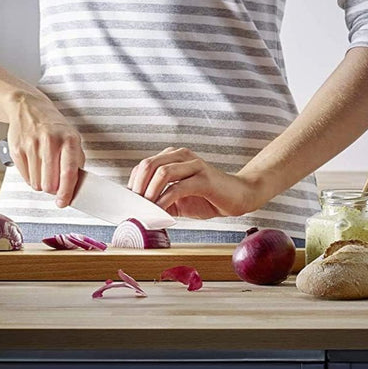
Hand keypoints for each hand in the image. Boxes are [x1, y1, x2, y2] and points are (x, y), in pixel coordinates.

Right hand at [5, 92, 84, 206]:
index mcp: (68, 139)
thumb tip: (74, 187)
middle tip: (54, 183)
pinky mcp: (17, 149)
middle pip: (50, 183)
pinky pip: (25, 177)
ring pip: (36, 183)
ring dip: (41, 184)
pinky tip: (34, 165)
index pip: (68, 172)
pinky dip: (31, 177)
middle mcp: (50, 141)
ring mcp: (32, 145)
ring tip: (44, 171)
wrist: (28, 107)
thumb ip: (75, 162)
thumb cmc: (53, 126)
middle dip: (52, 189)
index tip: (63, 202)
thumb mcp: (71, 138)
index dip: (66, 192)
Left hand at [127, 147, 262, 219]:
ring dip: (149, 193)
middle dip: (137, 187)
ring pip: (161, 172)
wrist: (239, 196)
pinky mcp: (204, 178)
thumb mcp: (178, 200)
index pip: (143, 166)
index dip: (132, 184)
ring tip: (146, 209)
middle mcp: (181, 156)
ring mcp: (193, 165)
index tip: (128, 203)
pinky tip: (161, 211)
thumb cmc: (208, 197)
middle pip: (148, 165)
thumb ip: (160, 202)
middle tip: (134, 207)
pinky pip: (178, 187)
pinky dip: (165, 200)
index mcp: (172, 157)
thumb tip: (139, 212)